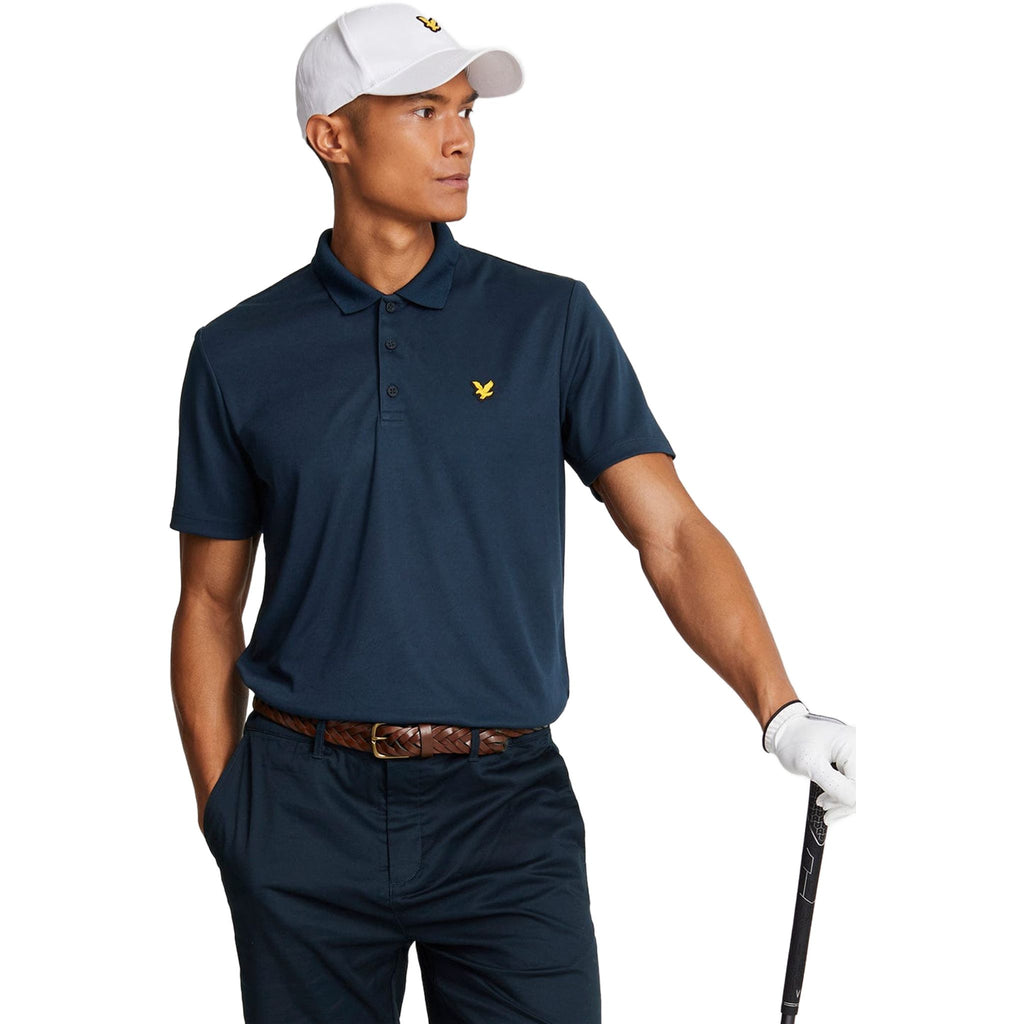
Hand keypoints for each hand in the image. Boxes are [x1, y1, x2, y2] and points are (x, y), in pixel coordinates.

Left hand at [763, 701, 855, 824]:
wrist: (788, 732)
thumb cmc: (795, 741)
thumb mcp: (810, 764)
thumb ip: (834, 785)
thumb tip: (854, 803)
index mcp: (855, 744)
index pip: (860, 786)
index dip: (843, 801)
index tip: (824, 804)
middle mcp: (863, 748)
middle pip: (864, 790)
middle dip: (844, 803)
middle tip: (824, 807)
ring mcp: (861, 755)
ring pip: (862, 791)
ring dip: (845, 802)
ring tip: (825, 803)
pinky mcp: (856, 762)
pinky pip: (857, 785)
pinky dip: (845, 795)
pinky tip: (831, 799)